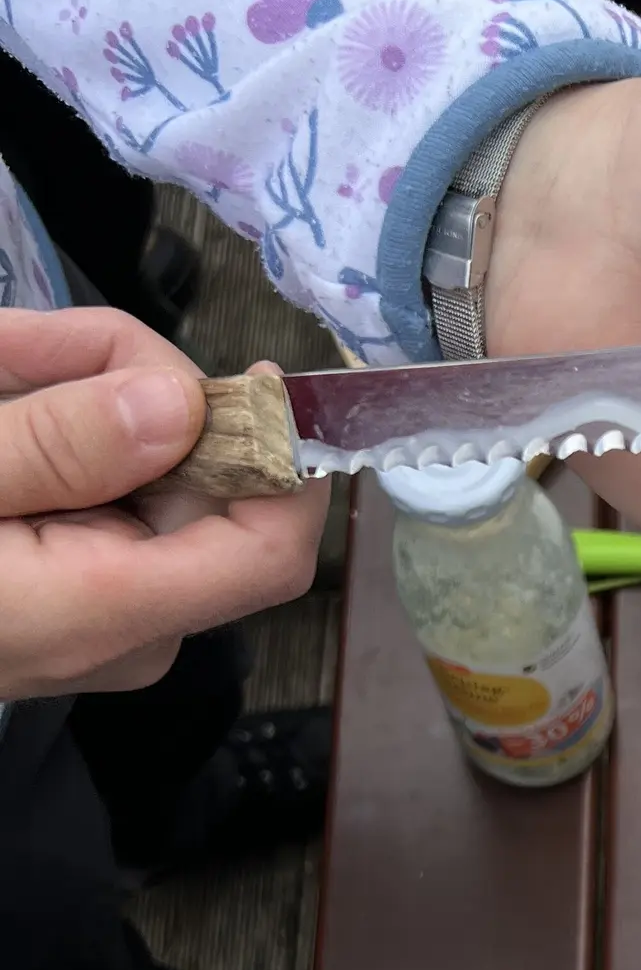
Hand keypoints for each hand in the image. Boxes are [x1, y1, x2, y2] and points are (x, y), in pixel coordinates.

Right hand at [0, 309, 328, 700]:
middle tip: (8, 346)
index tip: (247, 368)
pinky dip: (46, 433)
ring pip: (142, 472)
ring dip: (66, 396)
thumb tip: (182, 408)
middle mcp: (125, 624)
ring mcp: (98, 610)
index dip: (284, 456)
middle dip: (123, 389)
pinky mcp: (67, 587)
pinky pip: (95, 494)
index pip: (271, 552)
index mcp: (104, 610)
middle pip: (199, 485)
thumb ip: (55, 445)